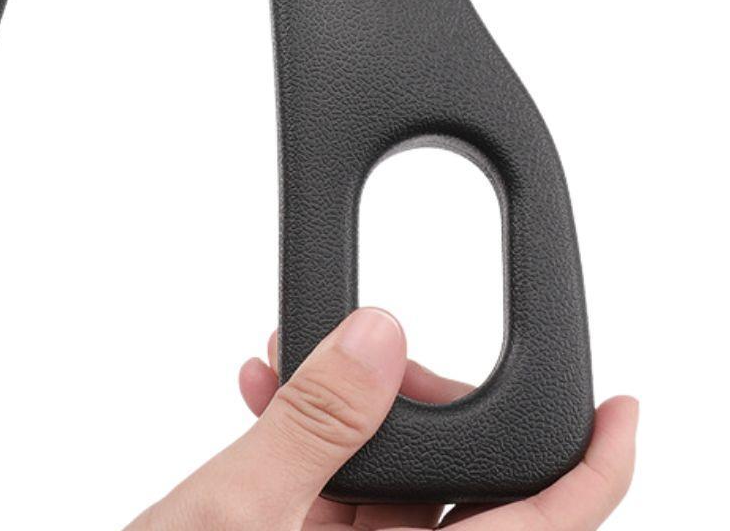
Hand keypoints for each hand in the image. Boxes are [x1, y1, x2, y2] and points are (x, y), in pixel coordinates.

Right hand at [128, 309, 637, 529]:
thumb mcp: (234, 514)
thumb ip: (311, 429)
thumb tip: (380, 341)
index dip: (594, 474)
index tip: (619, 409)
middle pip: (456, 487)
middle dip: (418, 399)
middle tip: (372, 348)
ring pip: (384, 482)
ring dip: (343, 410)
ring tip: (291, 358)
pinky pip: (329, 490)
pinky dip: (303, 435)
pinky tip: (263, 392)